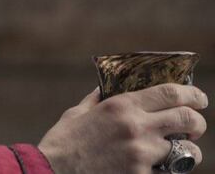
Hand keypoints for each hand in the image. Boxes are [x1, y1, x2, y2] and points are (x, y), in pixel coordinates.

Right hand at [38, 84, 207, 173]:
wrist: (54, 170)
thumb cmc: (64, 141)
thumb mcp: (78, 112)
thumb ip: (97, 99)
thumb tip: (105, 88)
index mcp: (122, 106)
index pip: (171, 93)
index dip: (192, 94)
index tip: (199, 97)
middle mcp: (137, 127)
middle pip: (187, 119)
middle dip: (197, 122)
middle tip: (194, 126)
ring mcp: (142, 155)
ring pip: (186, 151)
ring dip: (186, 151)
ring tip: (176, 151)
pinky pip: (167, 172)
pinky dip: (165, 170)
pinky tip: (153, 167)